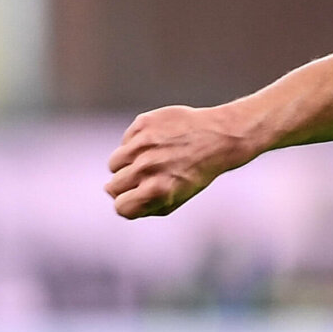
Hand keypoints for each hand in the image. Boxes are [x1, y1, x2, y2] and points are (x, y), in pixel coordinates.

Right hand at [104, 105, 258, 218]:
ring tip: (149, 161)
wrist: (219, 138)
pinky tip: (157, 144)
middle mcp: (147, 167)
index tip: (136, 198)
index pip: (121, 207)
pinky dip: (135, 145)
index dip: (128, 204)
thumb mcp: (175, 199)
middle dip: (126, 187)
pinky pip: (124, 142)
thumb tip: (117, 200)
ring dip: (126, 165)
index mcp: (157, 190)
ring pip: (114, 164)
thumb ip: (145, 206)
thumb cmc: (196, 173)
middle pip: (113, 186)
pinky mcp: (143, 124)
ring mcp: (143, 144)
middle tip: (145, 179)